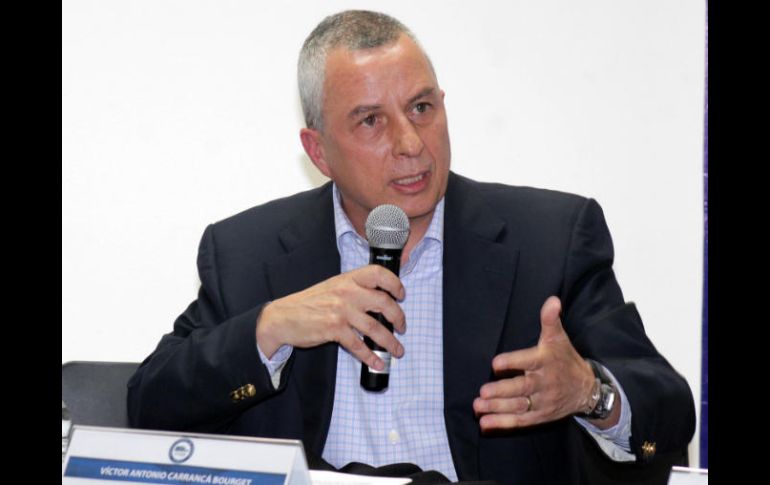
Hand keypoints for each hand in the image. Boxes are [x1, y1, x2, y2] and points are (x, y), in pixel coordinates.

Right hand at [256, 265, 405, 370]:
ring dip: (390, 342)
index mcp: (347, 279)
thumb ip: (354, 290)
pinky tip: (376, 362)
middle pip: (384, 302)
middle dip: (399, 317)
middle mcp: (346, 292)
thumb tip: (379, 302)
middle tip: (402, 327)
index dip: (394, 284)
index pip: (378, 274)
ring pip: (375, 328)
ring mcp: (341, 311)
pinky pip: (358, 345)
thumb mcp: (332, 287)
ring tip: (397, 350)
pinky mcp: (334, 329)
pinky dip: (370, 356)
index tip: (401, 295)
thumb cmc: (309, 303)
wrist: (283, 317)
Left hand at [473, 296, 594, 431]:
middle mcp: (544, 383)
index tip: (496, 362)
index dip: (513, 362)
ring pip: (518, 406)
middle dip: (502, 391)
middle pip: (521, 388)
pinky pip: (521, 421)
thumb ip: (550, 320)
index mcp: (546, 361)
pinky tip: (485, 423)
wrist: (587, 389)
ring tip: (478, 407)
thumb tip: (552, 300)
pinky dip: (503, 423)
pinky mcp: (540, 416)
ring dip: (497, 408)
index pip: (528, 361)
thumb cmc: (566, 359)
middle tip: (483, 392)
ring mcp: (543, 402)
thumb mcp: (559, 338)